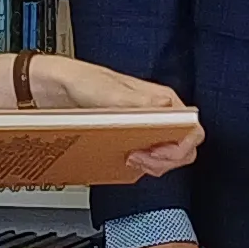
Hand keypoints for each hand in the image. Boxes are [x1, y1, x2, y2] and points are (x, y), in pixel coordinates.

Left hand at [34, 55, 203, 177]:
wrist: (57, 88)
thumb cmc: (83, 81)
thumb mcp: (109, 92)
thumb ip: (138, 101)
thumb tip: (165, 107)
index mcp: (162, 101)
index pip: (191, 130)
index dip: (180, 148)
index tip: (156, 153)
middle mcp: (159, 114)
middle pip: (183, 148)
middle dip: (166, 161)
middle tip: (140, 160)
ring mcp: (147, 128)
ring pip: (168, 157)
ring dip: (152, 165)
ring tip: (130, 160)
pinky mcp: (133, 139)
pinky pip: (148, 159)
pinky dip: (140, 166)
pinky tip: (125, 162)